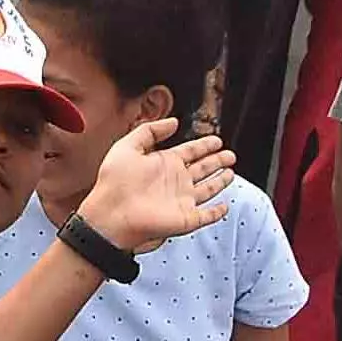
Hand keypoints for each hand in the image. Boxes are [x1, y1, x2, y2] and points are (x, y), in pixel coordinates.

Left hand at [77, 119, 237, 253]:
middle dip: (217, 161)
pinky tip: (225, 206)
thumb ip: (150, 130)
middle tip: (230, 154)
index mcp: (163, 164)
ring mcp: (181, 200)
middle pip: (202, 168)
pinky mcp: (186, 218)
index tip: (216, 140)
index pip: (190, 151)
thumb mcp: (127, 146)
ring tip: (230, 172)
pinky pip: (207, 216)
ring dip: (220, 181)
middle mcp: (175, 181)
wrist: (111, 214)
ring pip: (207, 189)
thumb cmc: (113, 182)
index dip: (204, 145)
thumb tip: (174, 122)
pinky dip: (217, 212)